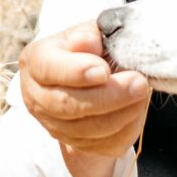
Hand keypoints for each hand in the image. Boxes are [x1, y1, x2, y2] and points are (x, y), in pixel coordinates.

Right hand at [19, 21, 149, 160]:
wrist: (95, 76)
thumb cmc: (93, 48)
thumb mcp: (92, 32)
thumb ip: (89, 35)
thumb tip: (85, 41)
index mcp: (35, 61)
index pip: (48, 68)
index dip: (76, 72)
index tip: (105, 71)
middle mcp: (35, 96)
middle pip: (67, 104)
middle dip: (108, 96)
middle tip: (139, 83)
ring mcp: (52, 124)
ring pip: (86, 129)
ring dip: (121, 113)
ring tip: (142, 93)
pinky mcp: (75, 144)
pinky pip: (103, 144)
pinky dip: (125, 127)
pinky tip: (136, 108)